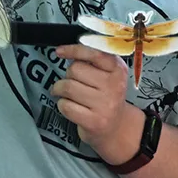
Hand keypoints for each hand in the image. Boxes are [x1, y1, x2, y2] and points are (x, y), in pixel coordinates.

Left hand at [51, 44, 142, 163]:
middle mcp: (114, 85)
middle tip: (71, 81)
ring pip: (68, 87)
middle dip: (68, 74)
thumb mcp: (110, 74)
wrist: (116, 128)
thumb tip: (70, 50)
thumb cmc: (107, 96)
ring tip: (63, 92)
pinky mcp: (93, 121)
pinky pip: (66, 106)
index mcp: (118, 69)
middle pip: (76, 69)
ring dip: (60, 89)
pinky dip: (62, 104)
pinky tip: (69, 106)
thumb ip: (95, 60)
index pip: (94, 53)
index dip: (74, 50)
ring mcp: (104, 105)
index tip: (60, 51)